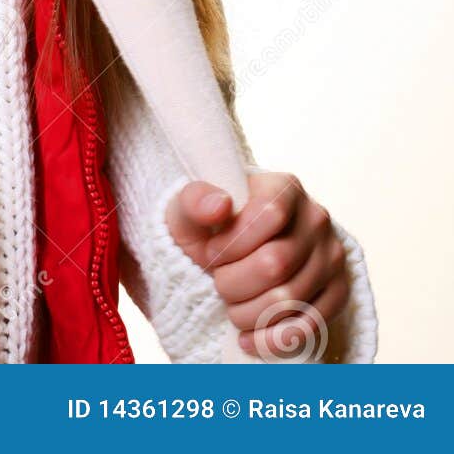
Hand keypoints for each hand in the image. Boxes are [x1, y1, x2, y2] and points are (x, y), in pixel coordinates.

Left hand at [165, 170, 349, 359]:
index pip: (269, 214)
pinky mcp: (338, 292)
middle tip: (219, 285)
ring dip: (249, 314)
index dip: (234, 243)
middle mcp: (316, 218)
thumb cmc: (209, 228)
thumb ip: (195, 201)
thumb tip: (220, 206)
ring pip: (291, 299)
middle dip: (235, 284)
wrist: (231, 253)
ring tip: (231, 309)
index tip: (211, 253)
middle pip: (277, 263)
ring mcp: (332, 256)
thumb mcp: (189, 209)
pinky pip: (311, 325)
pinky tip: (249, 339)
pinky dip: (274, 340)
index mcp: (284, 187)